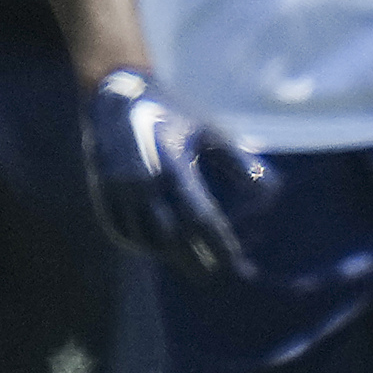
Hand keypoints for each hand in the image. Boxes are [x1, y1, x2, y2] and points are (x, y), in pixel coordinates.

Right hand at [81, 69, 273, 276]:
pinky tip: (160, 251)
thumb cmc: (174, 115)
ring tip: (193, 265)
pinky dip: (141, 243)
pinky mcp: (101, 190)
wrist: (117, 95)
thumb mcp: (211, 132)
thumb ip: (240, 163)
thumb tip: (271, 194)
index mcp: (172, 166)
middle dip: (195, 259)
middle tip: (216, 276)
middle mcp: (141, 182)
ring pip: (145, 236)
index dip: (218, 242)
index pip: (200, 217)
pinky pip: (121, 228)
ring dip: (169, 255)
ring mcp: (116, 188)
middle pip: (173, 236)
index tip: (235, 260)